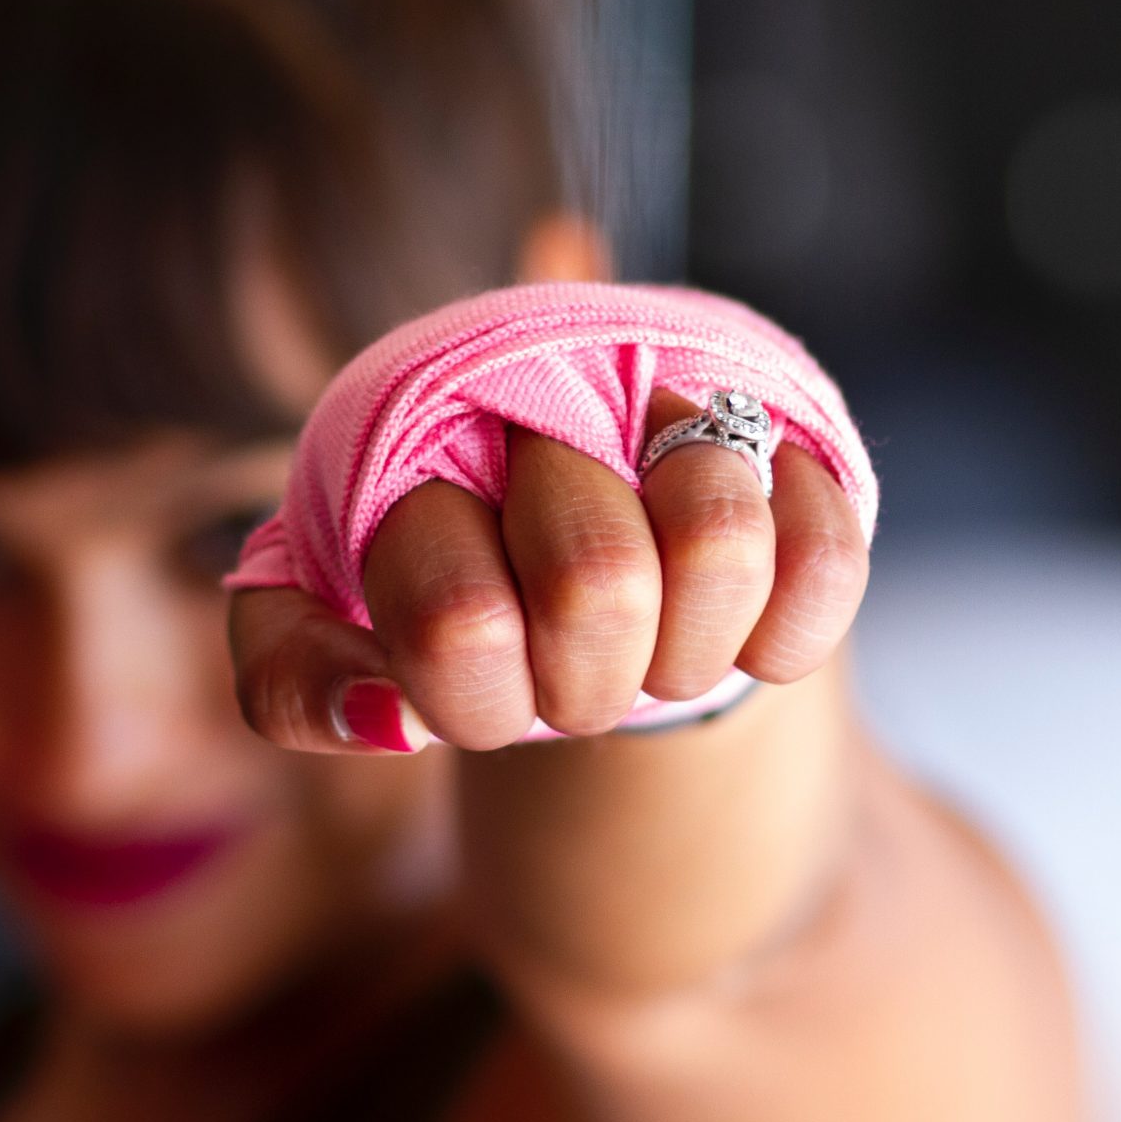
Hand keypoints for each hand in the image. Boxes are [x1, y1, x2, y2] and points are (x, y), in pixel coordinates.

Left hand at [231, 391, 869, 751]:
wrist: (546, 541)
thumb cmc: (426, 596)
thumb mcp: (315, 637)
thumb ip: (293, 683)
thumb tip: (386, 720)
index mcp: (421, 432)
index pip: (456, 620)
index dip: (473, 689)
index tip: (473, 663)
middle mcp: (561, 401)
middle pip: (598, 588)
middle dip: (577, 681)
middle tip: (559, 657)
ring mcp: (692, 422)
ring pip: (721, 539)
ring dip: (682, 651)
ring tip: (645, 635)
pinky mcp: (803, 455)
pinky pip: (828, 560)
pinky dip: (782, 635)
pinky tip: (740, 645)